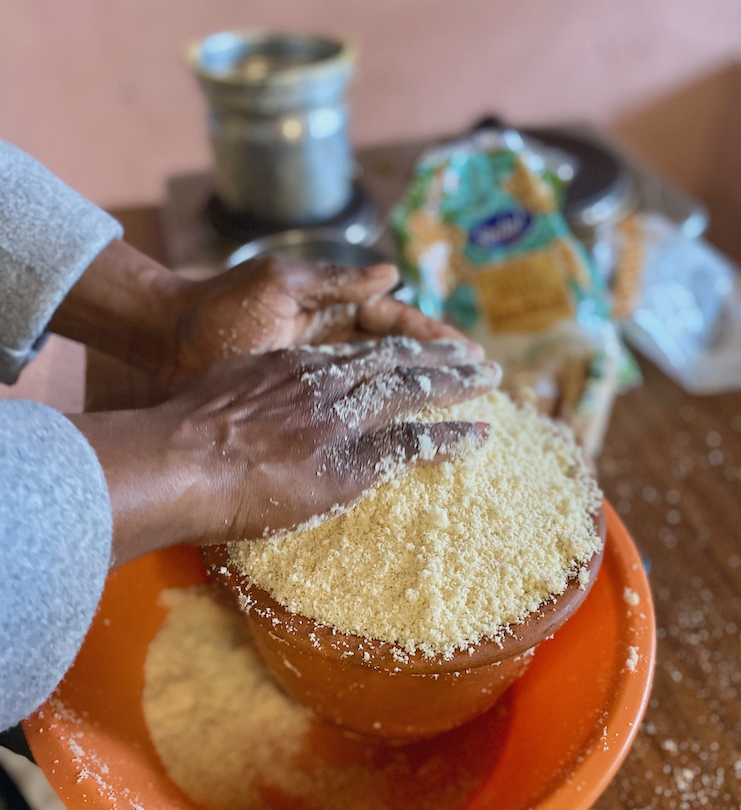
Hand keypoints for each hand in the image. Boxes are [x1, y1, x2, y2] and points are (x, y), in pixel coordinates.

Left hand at [50, 240, 477, 384]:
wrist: (162, 346)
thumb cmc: (217, 313)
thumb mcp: (279, 284)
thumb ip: (335, 282)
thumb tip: (391, 273)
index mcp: (329, 310)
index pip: (396, 325)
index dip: (436, 342)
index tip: (474, 360)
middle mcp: (325, 339)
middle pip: (395, 352)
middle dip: (438, 364)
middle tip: (483, 380)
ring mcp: (309, 369)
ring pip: (375, 379)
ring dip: (414, 388)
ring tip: (454, 401)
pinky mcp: (290, 394)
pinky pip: (344, 403)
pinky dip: (371, 411)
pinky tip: (392, 427)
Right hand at [70, 339, 500, 567]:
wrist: (182, 459)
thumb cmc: (183, 431)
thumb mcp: (219, 386)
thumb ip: (251, 383)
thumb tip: (260, 398)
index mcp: (292, 363)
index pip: (355, 351)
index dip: (392, 350)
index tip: (414, 351)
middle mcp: (324, 380)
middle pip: (394, 358)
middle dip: (437, 354)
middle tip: (473, 354)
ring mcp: (340, 415)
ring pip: (412, 388)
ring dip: (456, 382)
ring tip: (490, 378)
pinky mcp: (351, 455)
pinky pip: (412, 441)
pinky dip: (449, 437)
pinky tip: (479, 435)